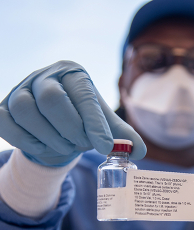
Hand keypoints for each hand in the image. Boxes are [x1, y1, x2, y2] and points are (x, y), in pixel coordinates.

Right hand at [0, 61, 145, 166]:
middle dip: (71, 129)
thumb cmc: (82, 119)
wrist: (56, 124)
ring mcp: (20, 90)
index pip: (83, 95)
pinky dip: (25, 141)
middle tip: (83, 144)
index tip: (105, 147)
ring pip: (26, 111)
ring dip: (50, 137)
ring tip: (67, 146)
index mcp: (74, 74)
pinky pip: (6, 123)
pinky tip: (43, 147)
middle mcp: (45, 77)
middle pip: (52, 99)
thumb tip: (139, 151)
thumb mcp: (103, 123)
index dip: (95, 123)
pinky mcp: (3, 107)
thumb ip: (121, 135)